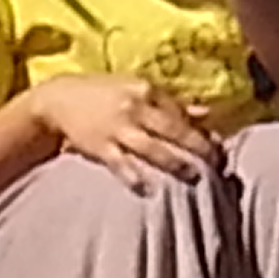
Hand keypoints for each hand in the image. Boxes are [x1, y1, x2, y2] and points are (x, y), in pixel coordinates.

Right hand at [26, 70, 217, 193]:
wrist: (58, 99)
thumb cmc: (105, 94)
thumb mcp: (138, 89)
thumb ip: (173, 103)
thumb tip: (208, 113)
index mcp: (147, 89)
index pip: (181, 112)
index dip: (202, 130)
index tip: (221, 147)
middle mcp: (134, 106)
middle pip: (173, 129)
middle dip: (197, 147)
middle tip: (217, 164)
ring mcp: (117, 127)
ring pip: (152, 147)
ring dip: (174, 162)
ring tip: (195, 177)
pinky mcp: (99, 145)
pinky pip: (121, 163)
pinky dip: (134, 175)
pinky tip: (148, 187)